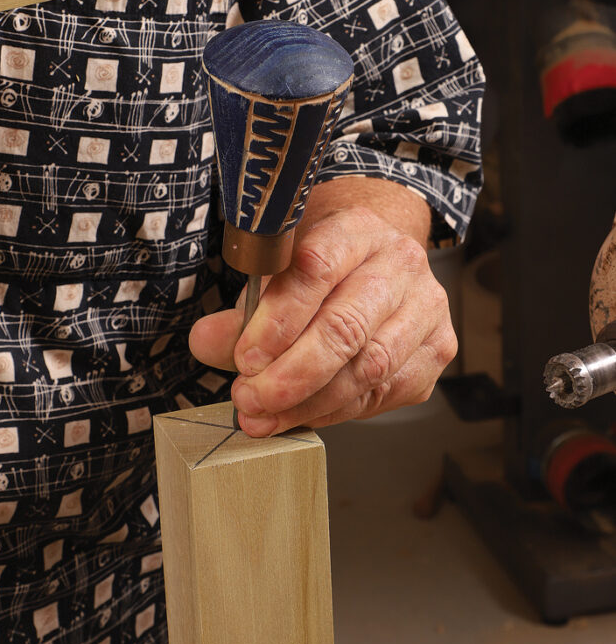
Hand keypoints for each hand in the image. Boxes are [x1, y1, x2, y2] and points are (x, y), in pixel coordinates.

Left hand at [189, 181, 457, 436]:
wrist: (374, 260)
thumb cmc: (320, 266)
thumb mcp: (275, 271)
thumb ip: (240, 311)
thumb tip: (206, 342)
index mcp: (357, 228)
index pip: (317, 269)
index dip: (277, 320)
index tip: (243, 357)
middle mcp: (400, 262)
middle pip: (346, 326)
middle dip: (290, 374)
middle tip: (249, 397)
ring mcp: (426, 306)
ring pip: (369, 367)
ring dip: (309, 401)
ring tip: (265, 415)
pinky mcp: (437, 349)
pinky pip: (383, 393)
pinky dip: (335, 411)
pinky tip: (301, 415)